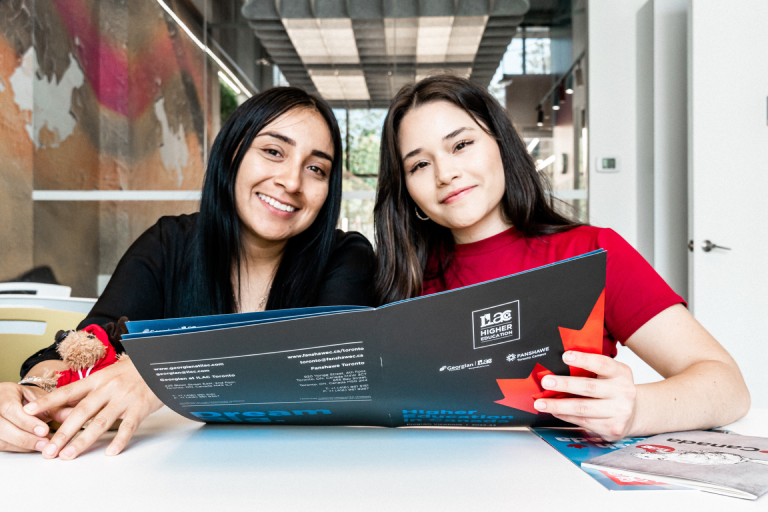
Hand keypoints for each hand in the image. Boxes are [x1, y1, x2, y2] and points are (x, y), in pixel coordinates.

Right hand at [0, 382, 65, 451]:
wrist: (17, 402)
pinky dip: (19, 448)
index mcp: (4, 392)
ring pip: (1, 439)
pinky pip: (2, 445)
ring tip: (43, 446)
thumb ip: (56, 407)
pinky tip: (34, 447)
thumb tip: (74, 414)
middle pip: (2, 426)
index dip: (26, 422)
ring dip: (23, 445)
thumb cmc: (29, 400)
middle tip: (45, 443)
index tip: (44, 431)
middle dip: (25, 437)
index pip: (9, 408)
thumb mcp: (43, 399)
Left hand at [23, 358, 162, 459]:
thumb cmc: (135, 372)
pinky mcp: (141, 406)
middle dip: (62, 433)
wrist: (164, 362)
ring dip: (83, 440)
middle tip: (49, 449)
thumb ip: (88, 394)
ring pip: (101, 421)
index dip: (48, 402)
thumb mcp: (109, 377)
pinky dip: (119, 440)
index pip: (68, 391)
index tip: (29, 412)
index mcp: (98, 379)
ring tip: (70, 454)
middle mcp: (109, 387)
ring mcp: (125, 397)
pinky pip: (128, 426)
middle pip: (81, 412)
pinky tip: (110, 451)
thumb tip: (63, 413)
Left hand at [533, 351, 637, 440]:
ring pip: (583, 408)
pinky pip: (583, 421)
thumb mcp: (609, 375)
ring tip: (541, 403)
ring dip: (558, 405)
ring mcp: (620, 412)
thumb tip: (558, 367)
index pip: (601, 363)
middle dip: (564, 384)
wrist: (633, 413)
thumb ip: (590, 370)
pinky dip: (566, 416)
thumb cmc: (613, 390)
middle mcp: (624, 392)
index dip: (583, 359)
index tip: (565, 356)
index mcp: (621, 373)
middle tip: (546, 382)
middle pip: (589, 387)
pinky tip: (555, 412)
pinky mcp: (613, 428)